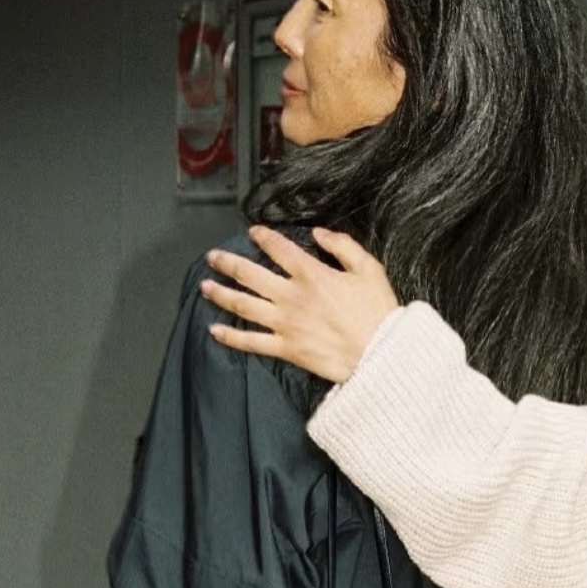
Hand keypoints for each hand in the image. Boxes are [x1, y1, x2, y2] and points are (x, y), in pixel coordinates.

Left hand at [200, 225, 400, 382]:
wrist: (381, 355)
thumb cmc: (378, 312)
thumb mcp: (369, 269)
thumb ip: (343, 246)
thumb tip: (319, 233)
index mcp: (311, 274)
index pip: (278, 248)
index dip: (262, 236)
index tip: (253, 232)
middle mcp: (291, 296)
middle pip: (249, 274)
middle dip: (227, 263)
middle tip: (212, 257)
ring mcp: (285, 323)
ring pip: (242, 305)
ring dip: (220, 294)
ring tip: (205, 287)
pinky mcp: (286, 348)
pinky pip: (252, 342)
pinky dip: (231, 336)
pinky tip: (215, 331)